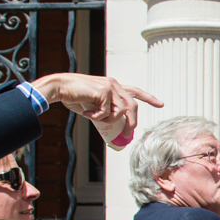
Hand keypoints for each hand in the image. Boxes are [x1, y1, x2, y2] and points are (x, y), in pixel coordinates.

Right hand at [29, 74, 161, 139]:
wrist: (59, 87)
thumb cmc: (73, 96)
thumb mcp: (93, 105)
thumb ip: (105, 110)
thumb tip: (114, 125)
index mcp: (113, 86)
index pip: (135, 91)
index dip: (148, 98)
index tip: (161, 104)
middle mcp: (114, 84)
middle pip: (132, 106)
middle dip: (131, 123)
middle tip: (126, 135)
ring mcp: (110, 87)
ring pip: (121, 111)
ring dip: (109, 121)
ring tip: (94, 119)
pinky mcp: (104, 91)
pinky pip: (107, 113)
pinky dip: (97, 117)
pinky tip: (87, 114)